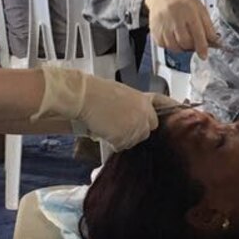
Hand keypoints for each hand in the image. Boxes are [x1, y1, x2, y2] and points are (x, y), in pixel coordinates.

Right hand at [34, 65, 158, 149]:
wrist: (85, 96)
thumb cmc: (98, 92)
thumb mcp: (123, 94)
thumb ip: (133, 107)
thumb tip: (132, 116)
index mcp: (145, 102)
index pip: (153, 121)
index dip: (142, 124)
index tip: (135, 125)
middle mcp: (143, 116)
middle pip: (145, 133)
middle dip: (133, 133)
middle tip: (118, 127)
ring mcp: (134, 128)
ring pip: (132, 141)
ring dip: (122, 138)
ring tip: (108, 127)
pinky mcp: (123, 138)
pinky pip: (120, 146)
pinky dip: (112, 143)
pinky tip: (104, 131)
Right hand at [144, 0, 218, 58]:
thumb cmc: (183, 0)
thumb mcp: (200, 9)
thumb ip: (208, 26)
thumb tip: (215, 41)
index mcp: (188, 11)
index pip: (197, 33)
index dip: (201, 47)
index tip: (204, 55)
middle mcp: (174, 17)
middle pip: (184, 42)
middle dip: (191, 47)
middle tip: (194, 43)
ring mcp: (162, 23)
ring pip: (173, 46)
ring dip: (181, 48)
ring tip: (184, 40)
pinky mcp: (154, 28)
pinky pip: (163, 45)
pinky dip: (170, 46)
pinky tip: (174, 38)